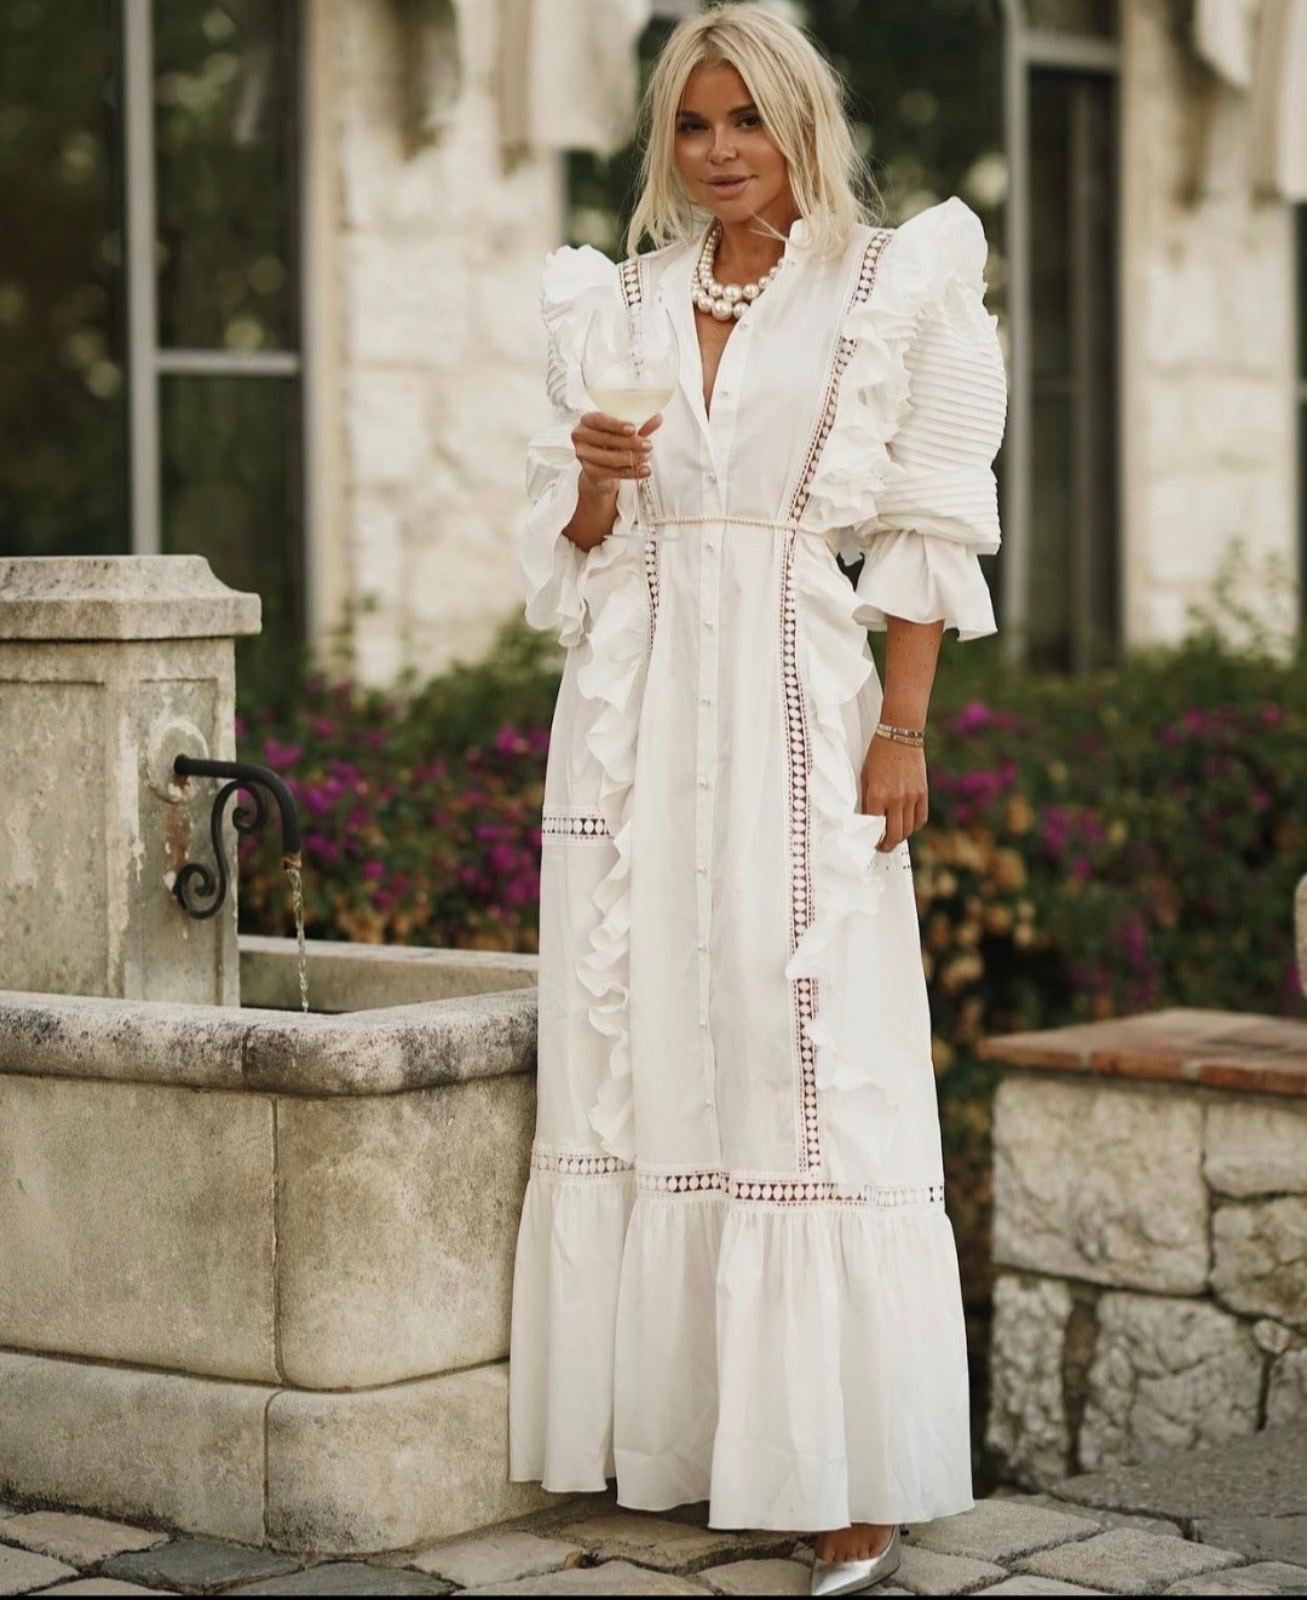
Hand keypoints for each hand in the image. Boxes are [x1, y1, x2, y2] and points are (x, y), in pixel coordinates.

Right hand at [572, 411, 661, 496]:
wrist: (600, 469)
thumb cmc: (611, 444)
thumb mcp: (626, 433)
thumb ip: (641, 425)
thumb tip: (658, 418)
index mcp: (587, 420)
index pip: (599, 420)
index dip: (616, 425)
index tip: (633, 429)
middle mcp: (580, 435)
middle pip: (606, 439)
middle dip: (630, 443)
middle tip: (648, 446)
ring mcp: (582, 454)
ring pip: (609, 458)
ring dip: (631, 459)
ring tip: (646, 458)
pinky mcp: (588, 471)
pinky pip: (610, 472)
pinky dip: (629, 472)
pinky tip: (643, 471)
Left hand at [860, 733, 927, 850]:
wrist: (900, 736)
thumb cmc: (878, 756)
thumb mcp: (865, 778)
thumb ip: (868, 800)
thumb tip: (869, 821)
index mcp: (877, 795)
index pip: (876, 828)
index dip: (874, 839)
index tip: (872, 842)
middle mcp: (895, 799)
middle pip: (895, 834)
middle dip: (887, 845)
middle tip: (883, 846)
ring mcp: (911, 797)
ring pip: (909, 829)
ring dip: (901, 837)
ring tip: (895, 836)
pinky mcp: (923, 792)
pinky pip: (921, 818)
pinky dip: (915, 826)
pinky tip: (908, 825)